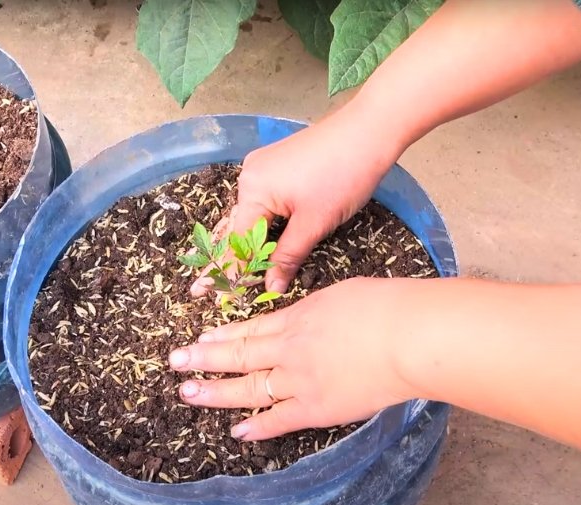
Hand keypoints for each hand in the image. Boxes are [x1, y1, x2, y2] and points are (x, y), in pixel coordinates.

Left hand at [170, 278, 417, 440]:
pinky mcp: (316, 409)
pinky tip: (237, 431)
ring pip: (248, 387)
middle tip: (175, 361)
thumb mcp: (340, 294)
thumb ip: (315, 310)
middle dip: (203, 358)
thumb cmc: (385, 306)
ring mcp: (298, 381)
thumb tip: (306, 317)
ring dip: (216, 392)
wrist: (407, 336)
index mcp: (296, 317)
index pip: (250, 329)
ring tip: (188, 393)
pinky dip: (257, 427)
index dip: (222, 335)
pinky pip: (279, 419)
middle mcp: (288, 350)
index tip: (201, 337)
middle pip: (237, 355)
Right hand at [191, 106, 402, 296]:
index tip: (214, 295)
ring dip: (248, 240)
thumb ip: (287, 256)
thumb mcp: (313, 224)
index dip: (231, 270)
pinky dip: (262, 221)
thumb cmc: (342, 177)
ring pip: (251, 213)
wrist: (368, 132)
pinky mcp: (278, 163)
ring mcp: (263, 166)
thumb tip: (269, 287)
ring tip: (230, 269)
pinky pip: (263, 199)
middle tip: (211, 289)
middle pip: (239, 225)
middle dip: (232, 256)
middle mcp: (249, 175)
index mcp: (253, 189)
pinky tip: (259, 239)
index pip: (237, 240)